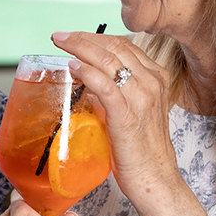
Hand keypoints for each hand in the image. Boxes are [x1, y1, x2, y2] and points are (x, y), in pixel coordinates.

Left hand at [48, 30, 182, 204]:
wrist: (156, 179)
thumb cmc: (142, 150)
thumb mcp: (132, 112)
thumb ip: (115, 94)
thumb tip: (88, 83)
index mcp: (156, 78)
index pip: (124, 45)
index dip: (96, 36)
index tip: (75, 36)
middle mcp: (152, 82)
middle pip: (115, 46)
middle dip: (83, 37)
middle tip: (60, 36)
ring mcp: (142, 97)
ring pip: (108, 60)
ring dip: (80, 47)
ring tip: (60, 44)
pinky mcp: (127, 114)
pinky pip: (104, 85)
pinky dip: (86, 72)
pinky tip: (72, 67)